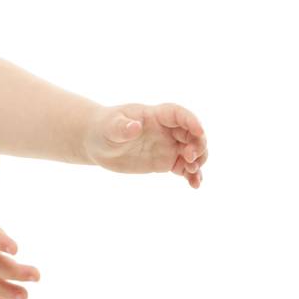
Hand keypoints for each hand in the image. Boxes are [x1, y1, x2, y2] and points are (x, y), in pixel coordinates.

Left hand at [83, 102, 207, 187]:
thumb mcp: (110, 127)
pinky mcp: (165, 161)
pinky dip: (192, 175)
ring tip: (193, 173)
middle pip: (191, 133)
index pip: (178, 114)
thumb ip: (122, 127)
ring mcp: (167, 146)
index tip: (200, 131)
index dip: (191, 120)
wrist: (98, 143)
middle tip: (191, 158)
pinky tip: (194, 185)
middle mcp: (165, 129)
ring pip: (192, 151)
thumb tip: (135, 127)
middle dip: (198, 144)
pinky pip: (184, 167)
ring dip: (199, 160)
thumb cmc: (103, 128)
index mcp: (154, 115)